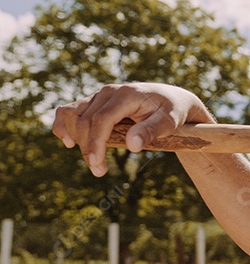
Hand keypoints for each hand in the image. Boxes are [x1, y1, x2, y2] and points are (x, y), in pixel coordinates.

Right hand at [52, 83, 213, 176]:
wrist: (171, 99)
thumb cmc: (172, 111)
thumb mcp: (170, 122)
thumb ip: (151, 131)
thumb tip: (132, 145)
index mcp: (127, 95)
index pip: (102, 119)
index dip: (96, 142)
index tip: (96, 165)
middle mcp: (109, 92)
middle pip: (85, 120)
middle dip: (88, 148)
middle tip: (99, 171)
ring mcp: (99, 96)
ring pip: (73, 115)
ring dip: (75, 138)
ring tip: (90, 160)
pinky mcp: (94, 102)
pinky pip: (70, 110)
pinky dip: (64, 125)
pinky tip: (69, 142)